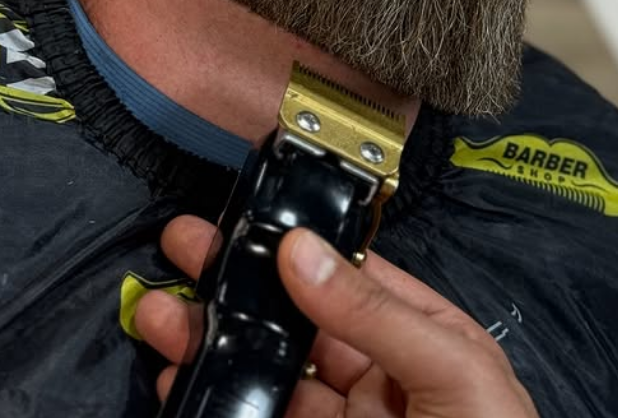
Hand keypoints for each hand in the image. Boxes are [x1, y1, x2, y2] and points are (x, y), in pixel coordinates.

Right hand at [135, 215, 538, 417]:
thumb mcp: (455, 374)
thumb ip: (376, 313)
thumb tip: (301, 247)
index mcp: (421, 337)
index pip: (350, 275)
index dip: (295, 242)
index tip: (242, 218)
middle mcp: (376, 376)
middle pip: (294, 318)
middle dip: (237, 283)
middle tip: (183, 249)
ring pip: (266, 371)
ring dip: (212, 341)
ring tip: (162, 317)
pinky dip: (217, 399)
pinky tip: (183, 382)